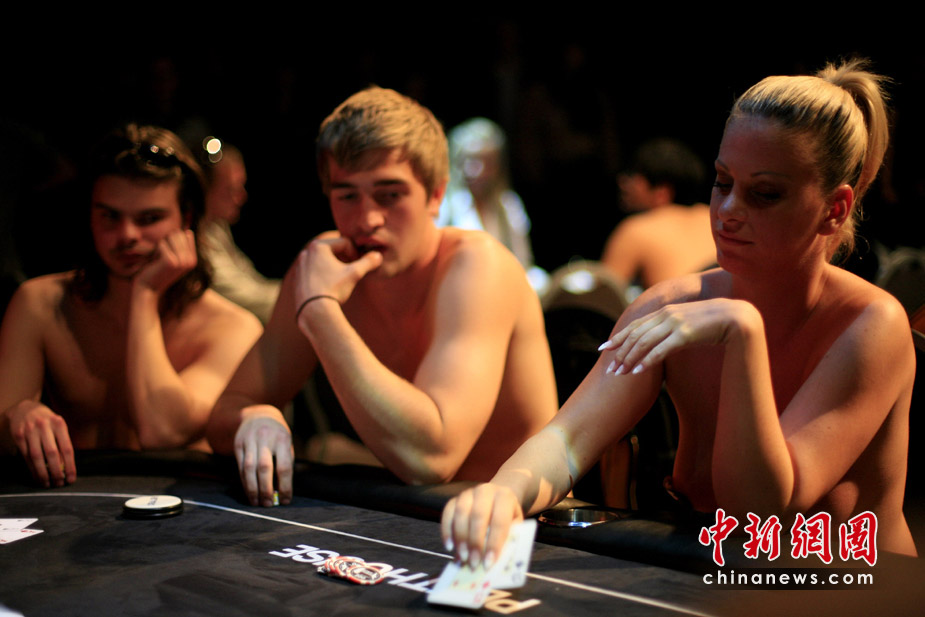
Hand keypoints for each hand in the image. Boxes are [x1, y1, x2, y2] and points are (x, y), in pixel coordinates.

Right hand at [4, 400, 75, 487]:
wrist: (25, 408)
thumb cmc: (47, 421)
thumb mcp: (58, 426)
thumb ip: (63, 443)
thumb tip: (67, 467)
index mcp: (59, 423)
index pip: (67, 448)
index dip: (70, 466)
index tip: (72, 479)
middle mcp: (44, 426)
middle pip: (52, 453)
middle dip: (56, 471)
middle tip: (59, 483)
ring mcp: (30, 431)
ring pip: (36, 457)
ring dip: (42, 473)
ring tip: (48, 483)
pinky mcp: (19, 436)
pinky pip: (26, 456)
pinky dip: (32, 469)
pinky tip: (37, 476)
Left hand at [134, 229, 196, 293]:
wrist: (148, 288)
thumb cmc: (158, 271)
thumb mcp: (174, 259)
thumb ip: (182, 246)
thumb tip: (188, 231)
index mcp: (193, 260)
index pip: (186, 235)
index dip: (172, 240)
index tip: (168, 253)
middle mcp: (190, 261)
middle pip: (179, 234)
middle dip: (167, 241)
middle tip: (162, 256)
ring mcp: (182, 262)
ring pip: (171, 237)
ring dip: (161, 245)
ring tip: (159, 258)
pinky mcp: (171, 262)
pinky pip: (162, 243)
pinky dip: (155, 250)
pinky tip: (155, 262)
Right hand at [233, 406, 292, 506]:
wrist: (258, 414)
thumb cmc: (277, 434)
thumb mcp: (286, 443)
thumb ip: (285, 463)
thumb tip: (281, 491)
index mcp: (282, 439)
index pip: (284, 466)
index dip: (285, 486)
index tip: (285, 501)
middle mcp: (265, 438)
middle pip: (264, 468)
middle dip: (265, 489)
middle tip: (267, 504)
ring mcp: (250, 440)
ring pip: (249, 468)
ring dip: (252, 488)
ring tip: (256, 502)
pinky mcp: (238, 444)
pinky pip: (240, 466)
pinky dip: (245, 481)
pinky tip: (249, 491)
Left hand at [294, 237, 382, 307]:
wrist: (314, 310)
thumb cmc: (334, 289)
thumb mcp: (354, 274)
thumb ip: (367, 262)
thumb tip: (378, 256)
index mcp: (319, 246)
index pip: (344, 243)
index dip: (356, 253)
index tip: (360, 266)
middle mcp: (307, 252)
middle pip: (333, 251)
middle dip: (345, 259)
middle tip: (353, 271)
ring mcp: (300, 265)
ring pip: (324, 261)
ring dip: (335, 267)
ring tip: (342, 280)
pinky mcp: (298, 277)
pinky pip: (315, 271)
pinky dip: (325, 275)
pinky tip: (331, 287)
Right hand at [441, 483, 522, 568]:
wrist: (497, 500)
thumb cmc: (507, 518)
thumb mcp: (514, 528)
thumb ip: (506, 542)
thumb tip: (490, 563)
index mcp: (505, 497)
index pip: (500, 521)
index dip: (494, 543)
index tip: (488, 563)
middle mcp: (485, 491)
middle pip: (478, 516)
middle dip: (475, 542)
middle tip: (473, 563)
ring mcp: (468, 493)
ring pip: (461, 513)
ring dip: (461, 538)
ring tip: (463, 558)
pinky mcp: (454, 499)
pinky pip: (447, 513)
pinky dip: (446, 531)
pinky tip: (449, 547)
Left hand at [598, 298, 760, 374]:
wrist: (736, 317)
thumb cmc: (712, 323)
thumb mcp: (686, 323)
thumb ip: (670, 329)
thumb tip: (658, 343)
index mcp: (664, 312)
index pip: (634, 325)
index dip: (618, 337)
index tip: (604, 349)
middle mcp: (666, 315)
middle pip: (635, 335)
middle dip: (620, 353)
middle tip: (610, 371)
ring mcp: (675, 323)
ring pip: (644, 342)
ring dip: (630, 359)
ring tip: (621, 374)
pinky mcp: (685, 333)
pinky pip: (661, 349)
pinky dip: (648, 360)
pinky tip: (638, 371)